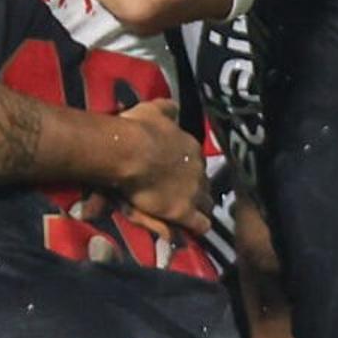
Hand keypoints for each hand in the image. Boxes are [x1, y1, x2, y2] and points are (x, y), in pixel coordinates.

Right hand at [111, 102, 211, 237]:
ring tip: (190, 214)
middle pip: (205, 183)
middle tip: (184, 195)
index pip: (196, 161)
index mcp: (191, 147)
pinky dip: (198, 226)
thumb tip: (174, 107)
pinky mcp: (184, 211)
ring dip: (200, 208)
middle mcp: (198, 169)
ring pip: (207, 203)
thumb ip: (166, 109)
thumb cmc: (138, 129)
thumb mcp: (153, 110)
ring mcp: (193, 191)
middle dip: (198, 189)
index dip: (189, 169)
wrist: (130, 151)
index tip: (179, 173)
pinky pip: (200, 223)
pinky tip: (194, 229)